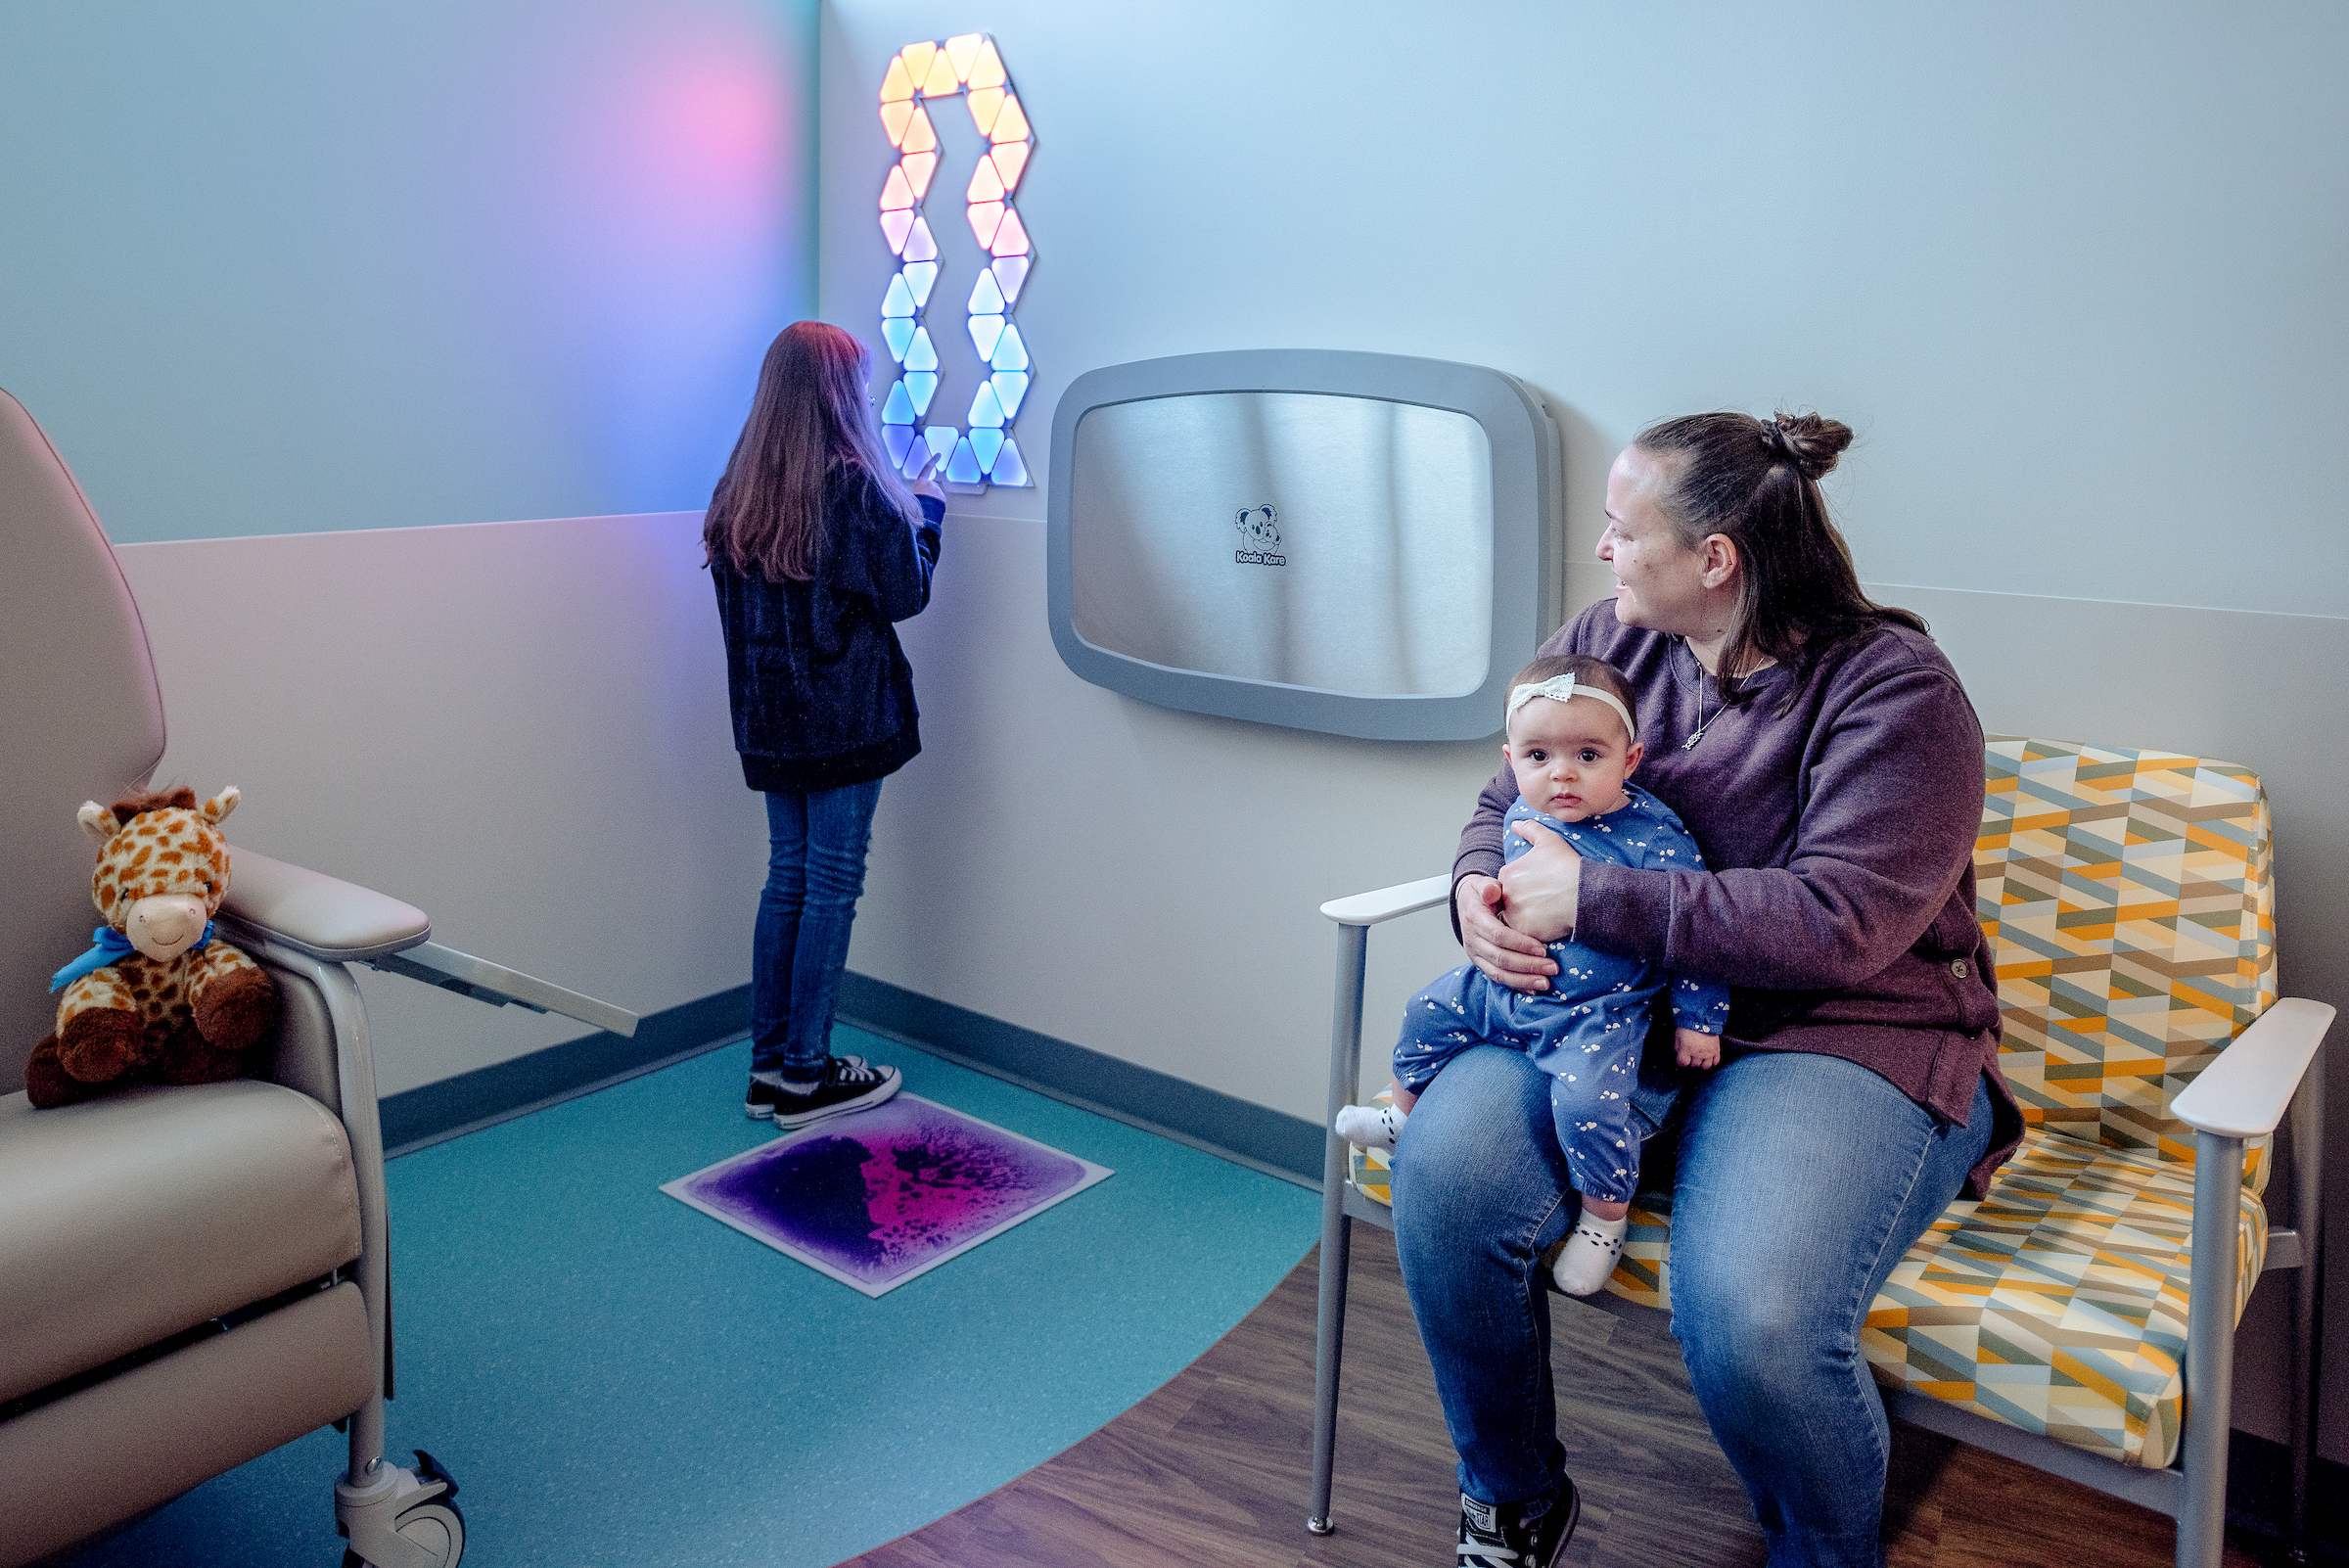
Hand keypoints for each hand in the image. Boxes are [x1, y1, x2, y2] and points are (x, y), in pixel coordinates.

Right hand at [909, 451, 945, 503]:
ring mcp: (937, 489)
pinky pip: (941, 499)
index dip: (933, 460)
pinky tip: (933, 507)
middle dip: (931, 491)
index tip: (939, 454)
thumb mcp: (912, 493)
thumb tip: (925, 492)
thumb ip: (920, 489)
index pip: (927, 468)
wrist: (921, 513)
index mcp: (920, 482)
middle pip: (932, 485)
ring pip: (937, 493)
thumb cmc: (914, 504)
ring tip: (928, 504)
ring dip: (934, 498)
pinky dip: (938, 503)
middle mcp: (929, 483)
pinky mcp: (942, 496)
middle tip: (925, 499)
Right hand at [1456, 874, 1557, 993]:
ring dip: (1523, 980)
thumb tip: (1493, 890)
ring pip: (1498, 973)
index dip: (1521, 944)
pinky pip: (1497, 978)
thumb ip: (1488, 886)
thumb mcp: (1483, 883)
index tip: (1543, 949)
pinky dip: (1516, 985)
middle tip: (1552, 967)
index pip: (1499, 936)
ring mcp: (1475, 954)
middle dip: (1528, 965)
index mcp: (1475, 919)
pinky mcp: (1480, 963)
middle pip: (1501, 958)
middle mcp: (1473, 940)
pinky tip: (1533, 989)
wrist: (1466, 903)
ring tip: (1546, 982)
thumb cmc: (1481, 893)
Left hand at [1493, 819, 1580, 944]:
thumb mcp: (1548, 840)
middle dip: (1521, 902)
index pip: (1507, 882)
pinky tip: (1548, 925)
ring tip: (1546, 914)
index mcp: (1507, 873)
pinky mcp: (1523, 932)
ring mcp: (1513, 915)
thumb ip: (1529, 829)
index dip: (1524, 885)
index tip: (1539, 886)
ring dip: (1525, 918)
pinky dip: (1533, 931)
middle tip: (1543, 901)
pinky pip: (1523, 935)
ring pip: (1513, 919)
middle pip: (1508, 901)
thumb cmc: (1567, 866)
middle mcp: (1505, 894)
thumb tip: (1515, 824)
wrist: (1584, 893)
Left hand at [1675, 1028, 1719, 1069]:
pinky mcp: (1716, 1050)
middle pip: (1694, 1064)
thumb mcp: (1678, 1035)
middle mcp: (1698, 1052)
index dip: (1681, 1061)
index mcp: (1687, 1049)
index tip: (1681, 1058)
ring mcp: (1708, 1052)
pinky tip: (1708, 1057)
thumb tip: (1679, 1053)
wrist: (1702, 1018)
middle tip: (1691, 1055)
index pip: (1683, 1063)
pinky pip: (1716, 1061)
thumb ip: (1678, 1047)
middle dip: (1691, 1060)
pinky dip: (1712, 1061)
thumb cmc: (1688, 1025)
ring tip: (1700, 1058)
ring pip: (1705, 1066)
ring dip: (1701, 1063)